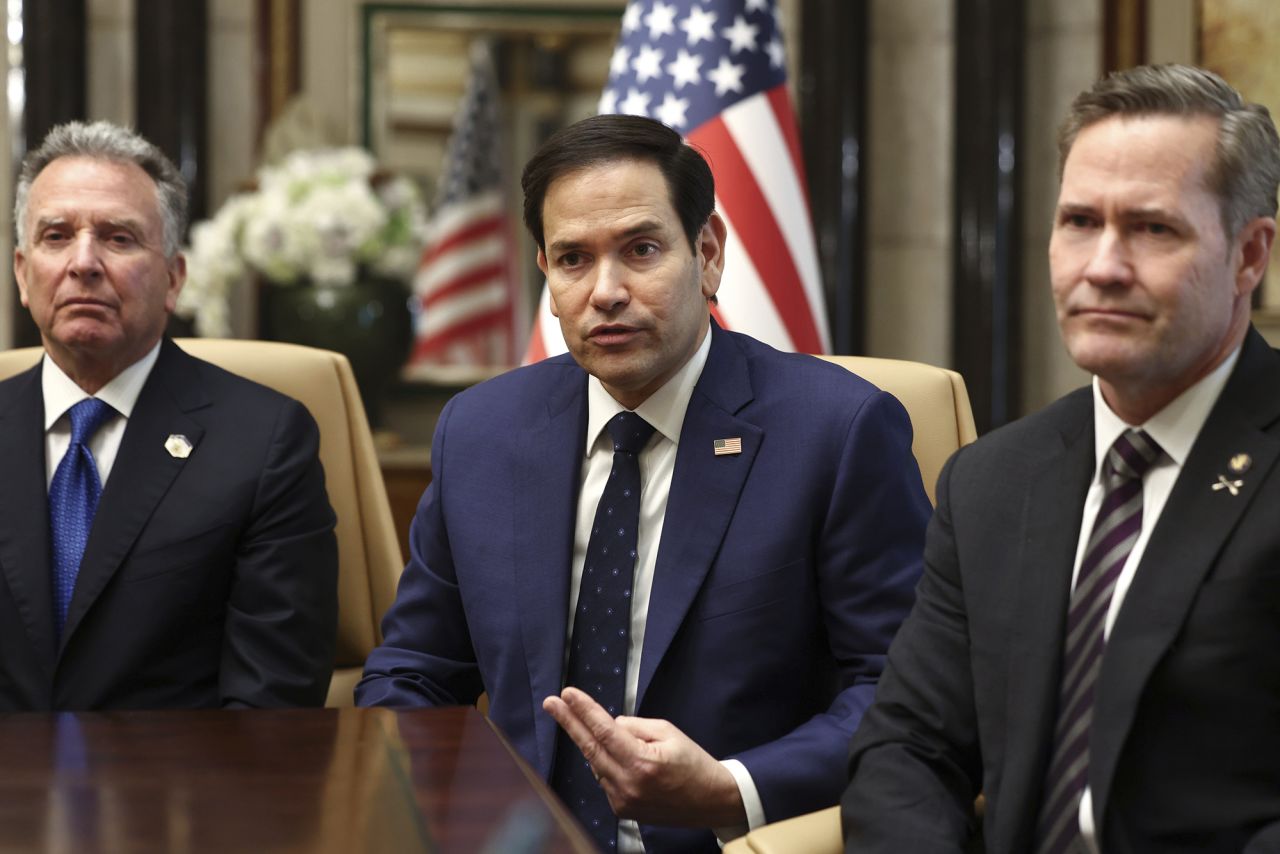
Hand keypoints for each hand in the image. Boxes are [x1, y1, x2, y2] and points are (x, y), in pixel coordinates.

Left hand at [543, 687, 745, 827]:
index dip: (583, 711)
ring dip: (599, 746)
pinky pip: (605, 778)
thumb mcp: (668, 732)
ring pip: (597, 763)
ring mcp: (622, 801)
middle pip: (590, 748)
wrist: (712, 800)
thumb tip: (608, 725)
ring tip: (629, 744)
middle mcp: (627, 785)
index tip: (566, 695)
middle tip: (551, 702)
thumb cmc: (693, 763)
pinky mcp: (621, 810)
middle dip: (570, 722)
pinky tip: (628, 763)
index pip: (604, 731)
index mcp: (641, 763)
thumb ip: (633, 726)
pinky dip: (609, 764)